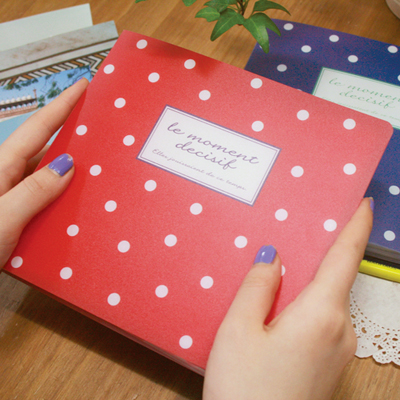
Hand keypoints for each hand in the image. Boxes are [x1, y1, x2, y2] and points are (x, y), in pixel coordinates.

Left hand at [0, 78, 88, 268]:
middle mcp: (9, 178)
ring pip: (49, 178)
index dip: (62, 106)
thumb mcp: (3, 217)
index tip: (83, 86)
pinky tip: (81, 206)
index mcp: (2, 168)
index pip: (38, 129)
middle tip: (102, 132)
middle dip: (74, 137)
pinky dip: (65, 199)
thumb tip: (68, 164)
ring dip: (73, 173)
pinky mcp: (19, 216)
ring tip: (101, 171)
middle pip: (46, 150)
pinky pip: (48, 199)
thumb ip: (34, 190)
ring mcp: (15, 197)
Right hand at [203, 198, 372, 399]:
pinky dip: (308, 301)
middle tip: (303, 229)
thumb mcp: (239, 329)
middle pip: (336, 278)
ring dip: (312, 279)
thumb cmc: (244, 386)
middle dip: (324, 252)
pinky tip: (282, 304)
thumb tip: (275, 258)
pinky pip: (323, 318)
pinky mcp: (329, 361)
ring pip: (328, 299)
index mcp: (321, 314)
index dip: (355, 227)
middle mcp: (340, 329)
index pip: (344, 259)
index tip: (363, 203)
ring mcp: (339, 349)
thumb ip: (258, 286)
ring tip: (284, 267)